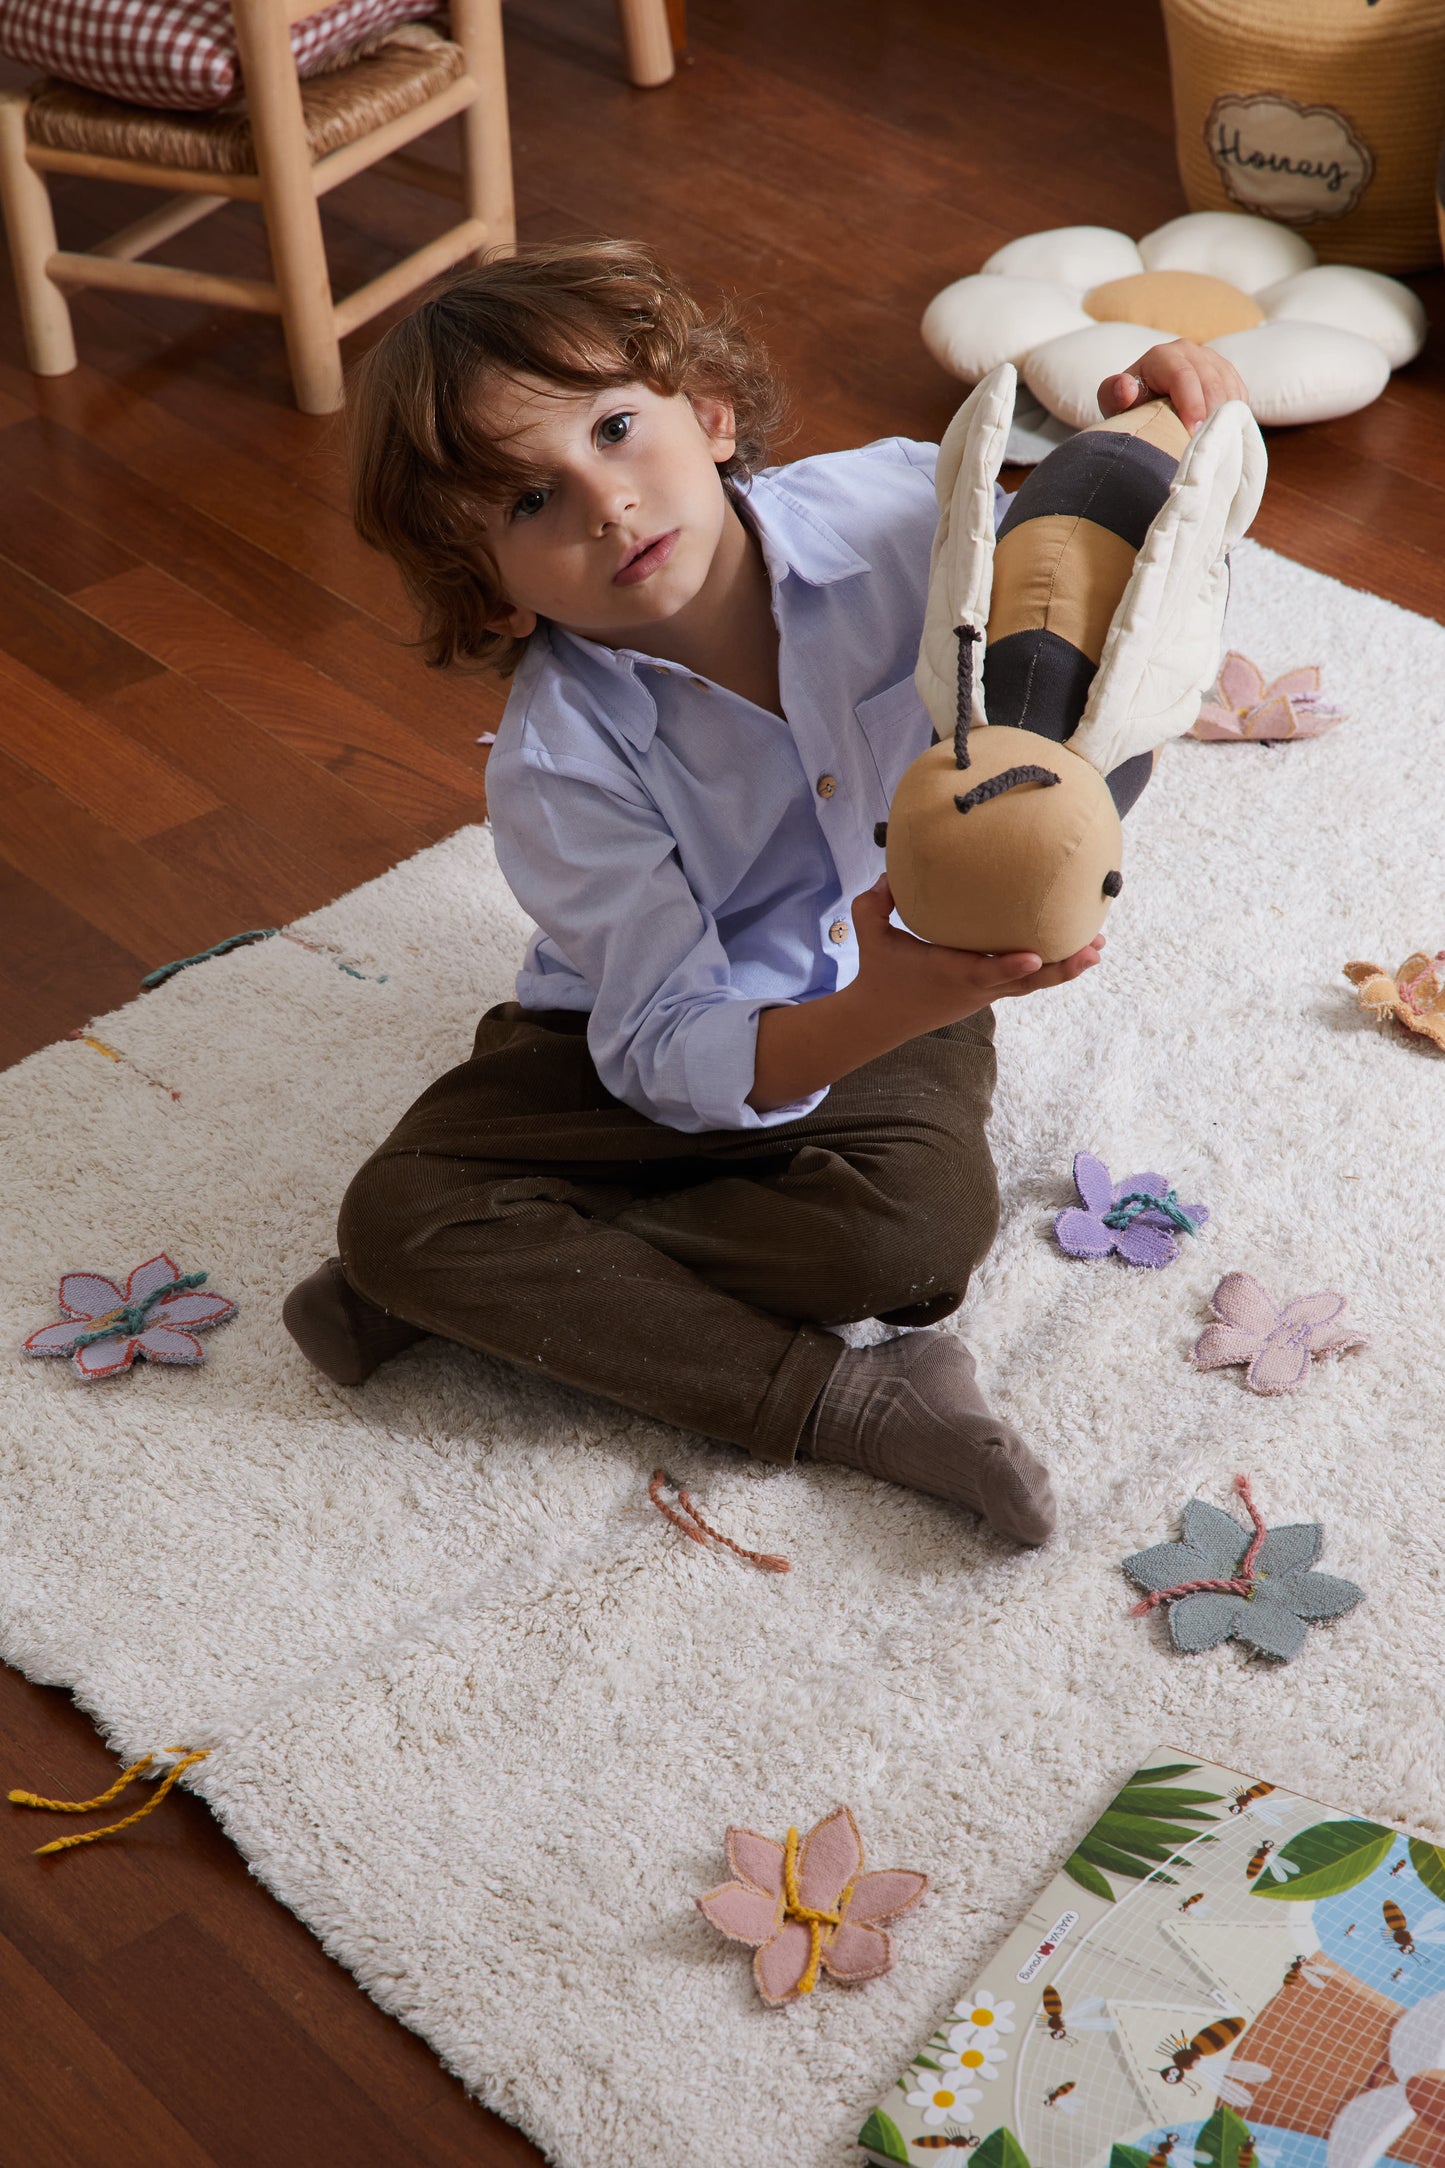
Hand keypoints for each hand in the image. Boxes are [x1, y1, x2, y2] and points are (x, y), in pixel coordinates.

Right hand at [851, 876, 1103, 1035]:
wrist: (881, 1018)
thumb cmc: (878, 970)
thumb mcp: (870, 933)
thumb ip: (875, 902)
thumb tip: (890, 872)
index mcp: (948, 973)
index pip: (984, 973)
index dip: (1010, 967)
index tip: (1036, 956)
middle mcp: (974, 987)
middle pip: (1026, 982)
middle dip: (1061, 967)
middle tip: (1093, 949)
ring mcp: (985, 993)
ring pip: (1033, 983)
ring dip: (1066, 967)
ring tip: (1097, 948)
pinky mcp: (989, 992)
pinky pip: (1026, 981)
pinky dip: (1052, 967)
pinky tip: (1075, 950)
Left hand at [1097, 338, 1247, 433]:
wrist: (1146, 404)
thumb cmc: (1129, 407)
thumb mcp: (1113, 403)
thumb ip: (1113, 394)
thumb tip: (1126, 387)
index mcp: (1162, 356)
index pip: (1183, 376)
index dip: (1191, 405)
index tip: (1192, 433)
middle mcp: (1190, 351)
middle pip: (1211, 381)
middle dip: (1211, 413)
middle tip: (1208, 444)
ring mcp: (1211, 360)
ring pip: (1229, 386)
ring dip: (1226, 416)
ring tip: (1218, 443)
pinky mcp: (1227, 374)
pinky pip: (1239, 393)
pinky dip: (1235, 414)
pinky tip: (1225, 434)